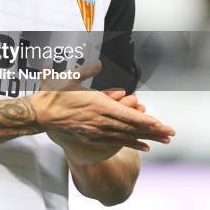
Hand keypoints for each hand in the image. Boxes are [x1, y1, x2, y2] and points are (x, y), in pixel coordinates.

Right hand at [29, 63, 174, 150]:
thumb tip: (98, 63)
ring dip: (146, 138)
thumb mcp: (70, 78)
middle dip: (152, 131)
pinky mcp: (92, 136)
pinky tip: (143, 147)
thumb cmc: (53, 94)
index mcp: (97, 104)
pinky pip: (116, 141)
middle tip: (170, 134)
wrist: (39, 114)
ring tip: (162, 141)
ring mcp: (96, 130)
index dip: (145, 121)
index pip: (127, 115)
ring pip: (126, 136)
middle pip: (131, 127)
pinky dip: (131, 143)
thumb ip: (86, 70)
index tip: (161, 124)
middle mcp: (99, 120)